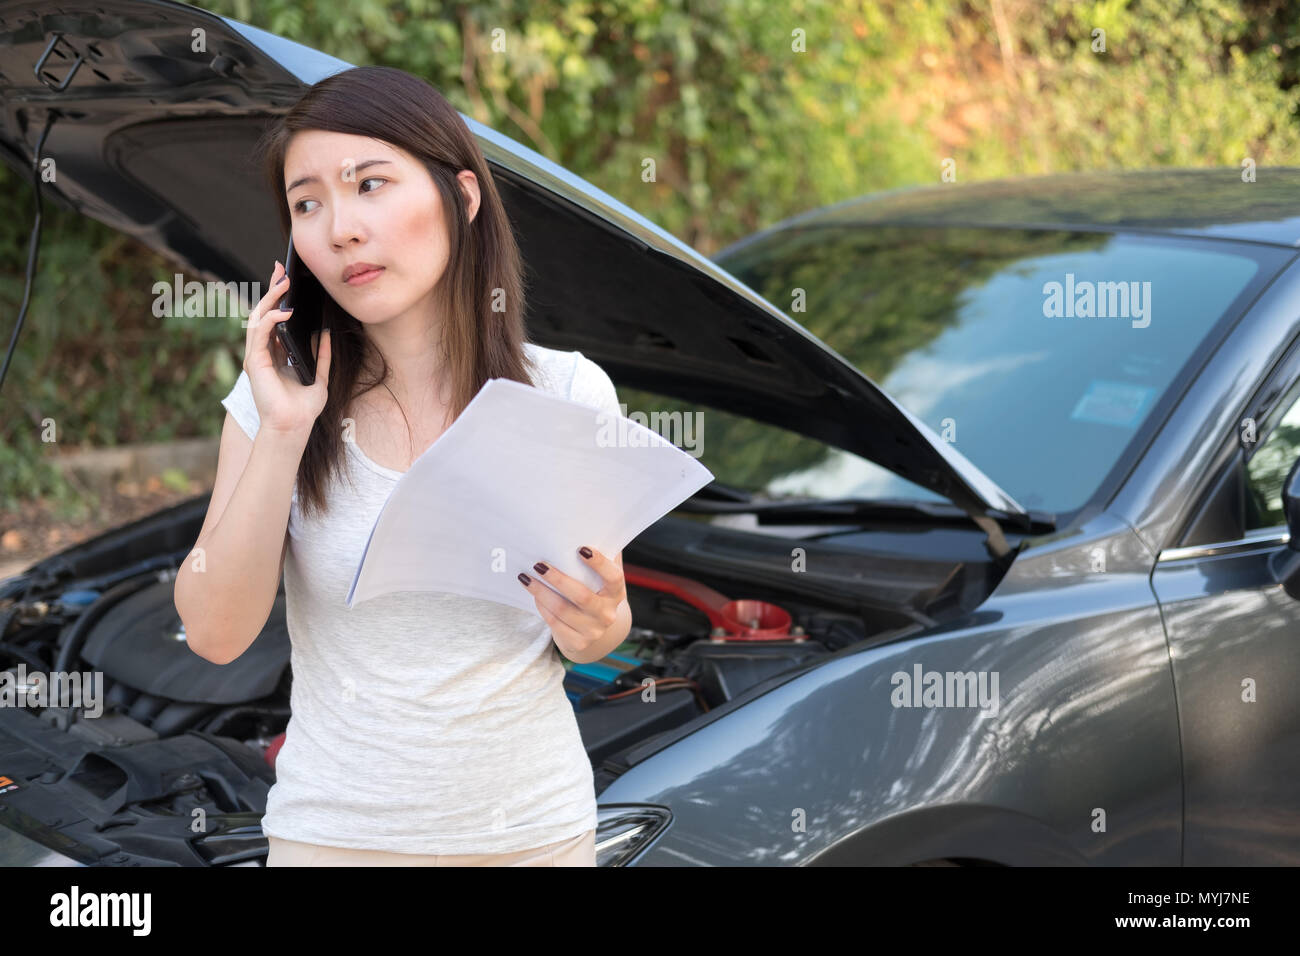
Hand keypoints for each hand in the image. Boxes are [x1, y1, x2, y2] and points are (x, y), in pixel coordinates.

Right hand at [244, 258, 331, 434]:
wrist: (293, 427)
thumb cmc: (303, 408)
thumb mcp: (319, 376)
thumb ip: (322, 356)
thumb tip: (327, 333)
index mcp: (276, 354)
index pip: (274, 319)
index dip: (279, 298)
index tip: (287, 278)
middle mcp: (264, 352)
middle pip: (263, 313)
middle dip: (271, 289)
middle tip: (281, 269)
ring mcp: (257, 356)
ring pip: (257, 318)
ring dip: (270, 298)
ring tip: (284, 282)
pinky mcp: (255, 362)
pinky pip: (260, 332)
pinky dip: (271, 318)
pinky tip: (285, 310)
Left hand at [518, 547, 628, 662]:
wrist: (595, 629)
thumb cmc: (595, 591)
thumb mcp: (602, 577)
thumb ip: (602, 555)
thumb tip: (590, 526)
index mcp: (616, 592)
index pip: (613, 577)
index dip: (599, 564)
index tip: (581, 549)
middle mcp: (607, 613)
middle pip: (581, 596)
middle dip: (557, 579)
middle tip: (539, 564)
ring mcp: (593, 631)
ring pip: (562, 610)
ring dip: (541, 592)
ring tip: (526, 578)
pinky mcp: (578, 643)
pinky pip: (554, 623)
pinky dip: (542, 607)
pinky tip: (534, 595)